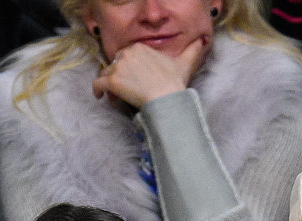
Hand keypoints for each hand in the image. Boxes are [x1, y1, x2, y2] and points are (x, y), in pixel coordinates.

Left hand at [93, 36, 208, 105]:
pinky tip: (100, 96)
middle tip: (124, 90)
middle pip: (116, 63)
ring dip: (109, 84)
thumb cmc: (174, 83)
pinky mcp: (112, 81)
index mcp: (140, 47)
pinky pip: (98, 83)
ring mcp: (118, 67)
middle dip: (118, 75)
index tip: (132, 80)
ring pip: (106, 73)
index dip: (128, 68)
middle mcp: (127, 53)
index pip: (128, 55)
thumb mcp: (186, 62)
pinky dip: (97, 90)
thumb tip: (203, 41)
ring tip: (115, 96)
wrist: (166, 98)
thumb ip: (193, 50)